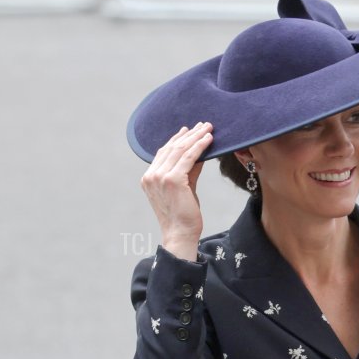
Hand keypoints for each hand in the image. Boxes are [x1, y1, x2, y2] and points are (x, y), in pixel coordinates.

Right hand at [140, 122, 212, 259]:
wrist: (181, 234)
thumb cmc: (184, 216)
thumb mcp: (184, 189)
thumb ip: (188, 172)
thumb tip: (199, 155)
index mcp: (149, 177)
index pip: (163, 152)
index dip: (177, 139)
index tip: (188, 130)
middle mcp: (152, 175)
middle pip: (172, 148)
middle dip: (189, 135)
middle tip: (202, 124)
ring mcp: (160, 176)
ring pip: (180, 150)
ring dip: (195, 137)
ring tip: (207, 128)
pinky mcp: (173, 179)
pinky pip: (188, 158)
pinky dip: (199, 147)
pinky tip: (208, 139)